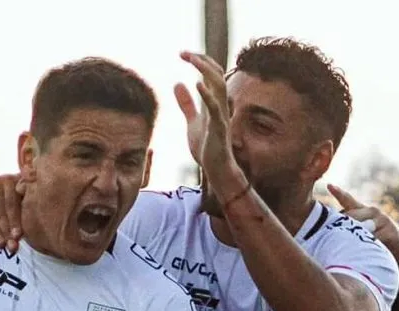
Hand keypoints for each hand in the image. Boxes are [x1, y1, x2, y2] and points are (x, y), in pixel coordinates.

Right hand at [0, 174, 24, 253]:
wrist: (0, 195)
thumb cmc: (20, 203)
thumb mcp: (26, 200)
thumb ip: (28, 202)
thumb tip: (33, 208)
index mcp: (11, 180)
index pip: (11, 203)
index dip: (14, 220)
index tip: (18, 236)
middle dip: (5, 229)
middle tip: (10, 246)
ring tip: (1, 244)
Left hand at [176, 51, 235, 182]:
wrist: (216, 169)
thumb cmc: (208, 147)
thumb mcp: (192, 122)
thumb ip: (186, 104)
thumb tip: (177, 84)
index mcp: (214, 101)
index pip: (211, 74)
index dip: (199, 61)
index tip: (183, 53)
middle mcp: (220, 104)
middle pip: (217, 74)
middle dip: (202, 60)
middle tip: (184, 53)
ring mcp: (221, 115)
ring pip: (219, 86)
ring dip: (206, 71)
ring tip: (192, 60)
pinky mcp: (219, 128)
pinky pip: (215, 108)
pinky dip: (207, 95)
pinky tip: (197, 84)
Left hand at [327, 184, 398, 262]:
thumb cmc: (376, 237)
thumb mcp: (362, 230)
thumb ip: (347, 227)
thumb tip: (324, 231)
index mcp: (363, 210)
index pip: (348, 199)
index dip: (338, 192)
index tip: (329, 185)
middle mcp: (372, 211)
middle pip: (351, 216)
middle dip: (339, 225)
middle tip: (327, 234)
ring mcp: (382, 220)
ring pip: (361, 227)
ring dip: (352, 235)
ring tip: (344, 243)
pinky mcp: (390, 231)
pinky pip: (373, 238)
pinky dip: (365, 245)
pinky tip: (360, 250)